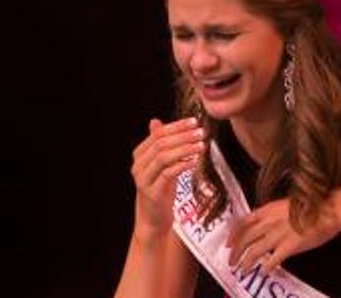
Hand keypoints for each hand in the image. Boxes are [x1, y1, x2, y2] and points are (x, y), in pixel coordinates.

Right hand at [130, 117, 206, 236]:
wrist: (153, 220)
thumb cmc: (159, 189)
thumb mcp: (159, 165)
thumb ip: (158, 144)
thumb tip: (155, 121)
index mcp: (139, 156)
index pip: (157, 135)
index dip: (176, 126)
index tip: (194, 121)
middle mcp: (138, 166)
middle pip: (161, 144)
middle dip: (183, 135)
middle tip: (201, 131)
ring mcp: (144, 180)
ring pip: (164, 157)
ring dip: (185, 148)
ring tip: (201, 144)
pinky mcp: (153, 192)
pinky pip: (168, 174)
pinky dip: (183, 164)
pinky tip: (195, 161)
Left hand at [226, 198, 339, 272]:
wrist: (331, 208)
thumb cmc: (314, 204)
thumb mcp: (288, 203)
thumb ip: (273, 213)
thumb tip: (264, 220)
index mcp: (268, 209)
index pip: (243, 223)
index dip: (233, 235)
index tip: (228, 244)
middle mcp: (269, 222)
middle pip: (245, 239)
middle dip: (235, 252)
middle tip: (232, 262)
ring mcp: (279, 235)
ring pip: (254, 251)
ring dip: (246, 262)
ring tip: (242, 270)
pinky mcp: (290, 246)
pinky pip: (273, 260)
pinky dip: (266, 267)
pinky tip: (264, 271)